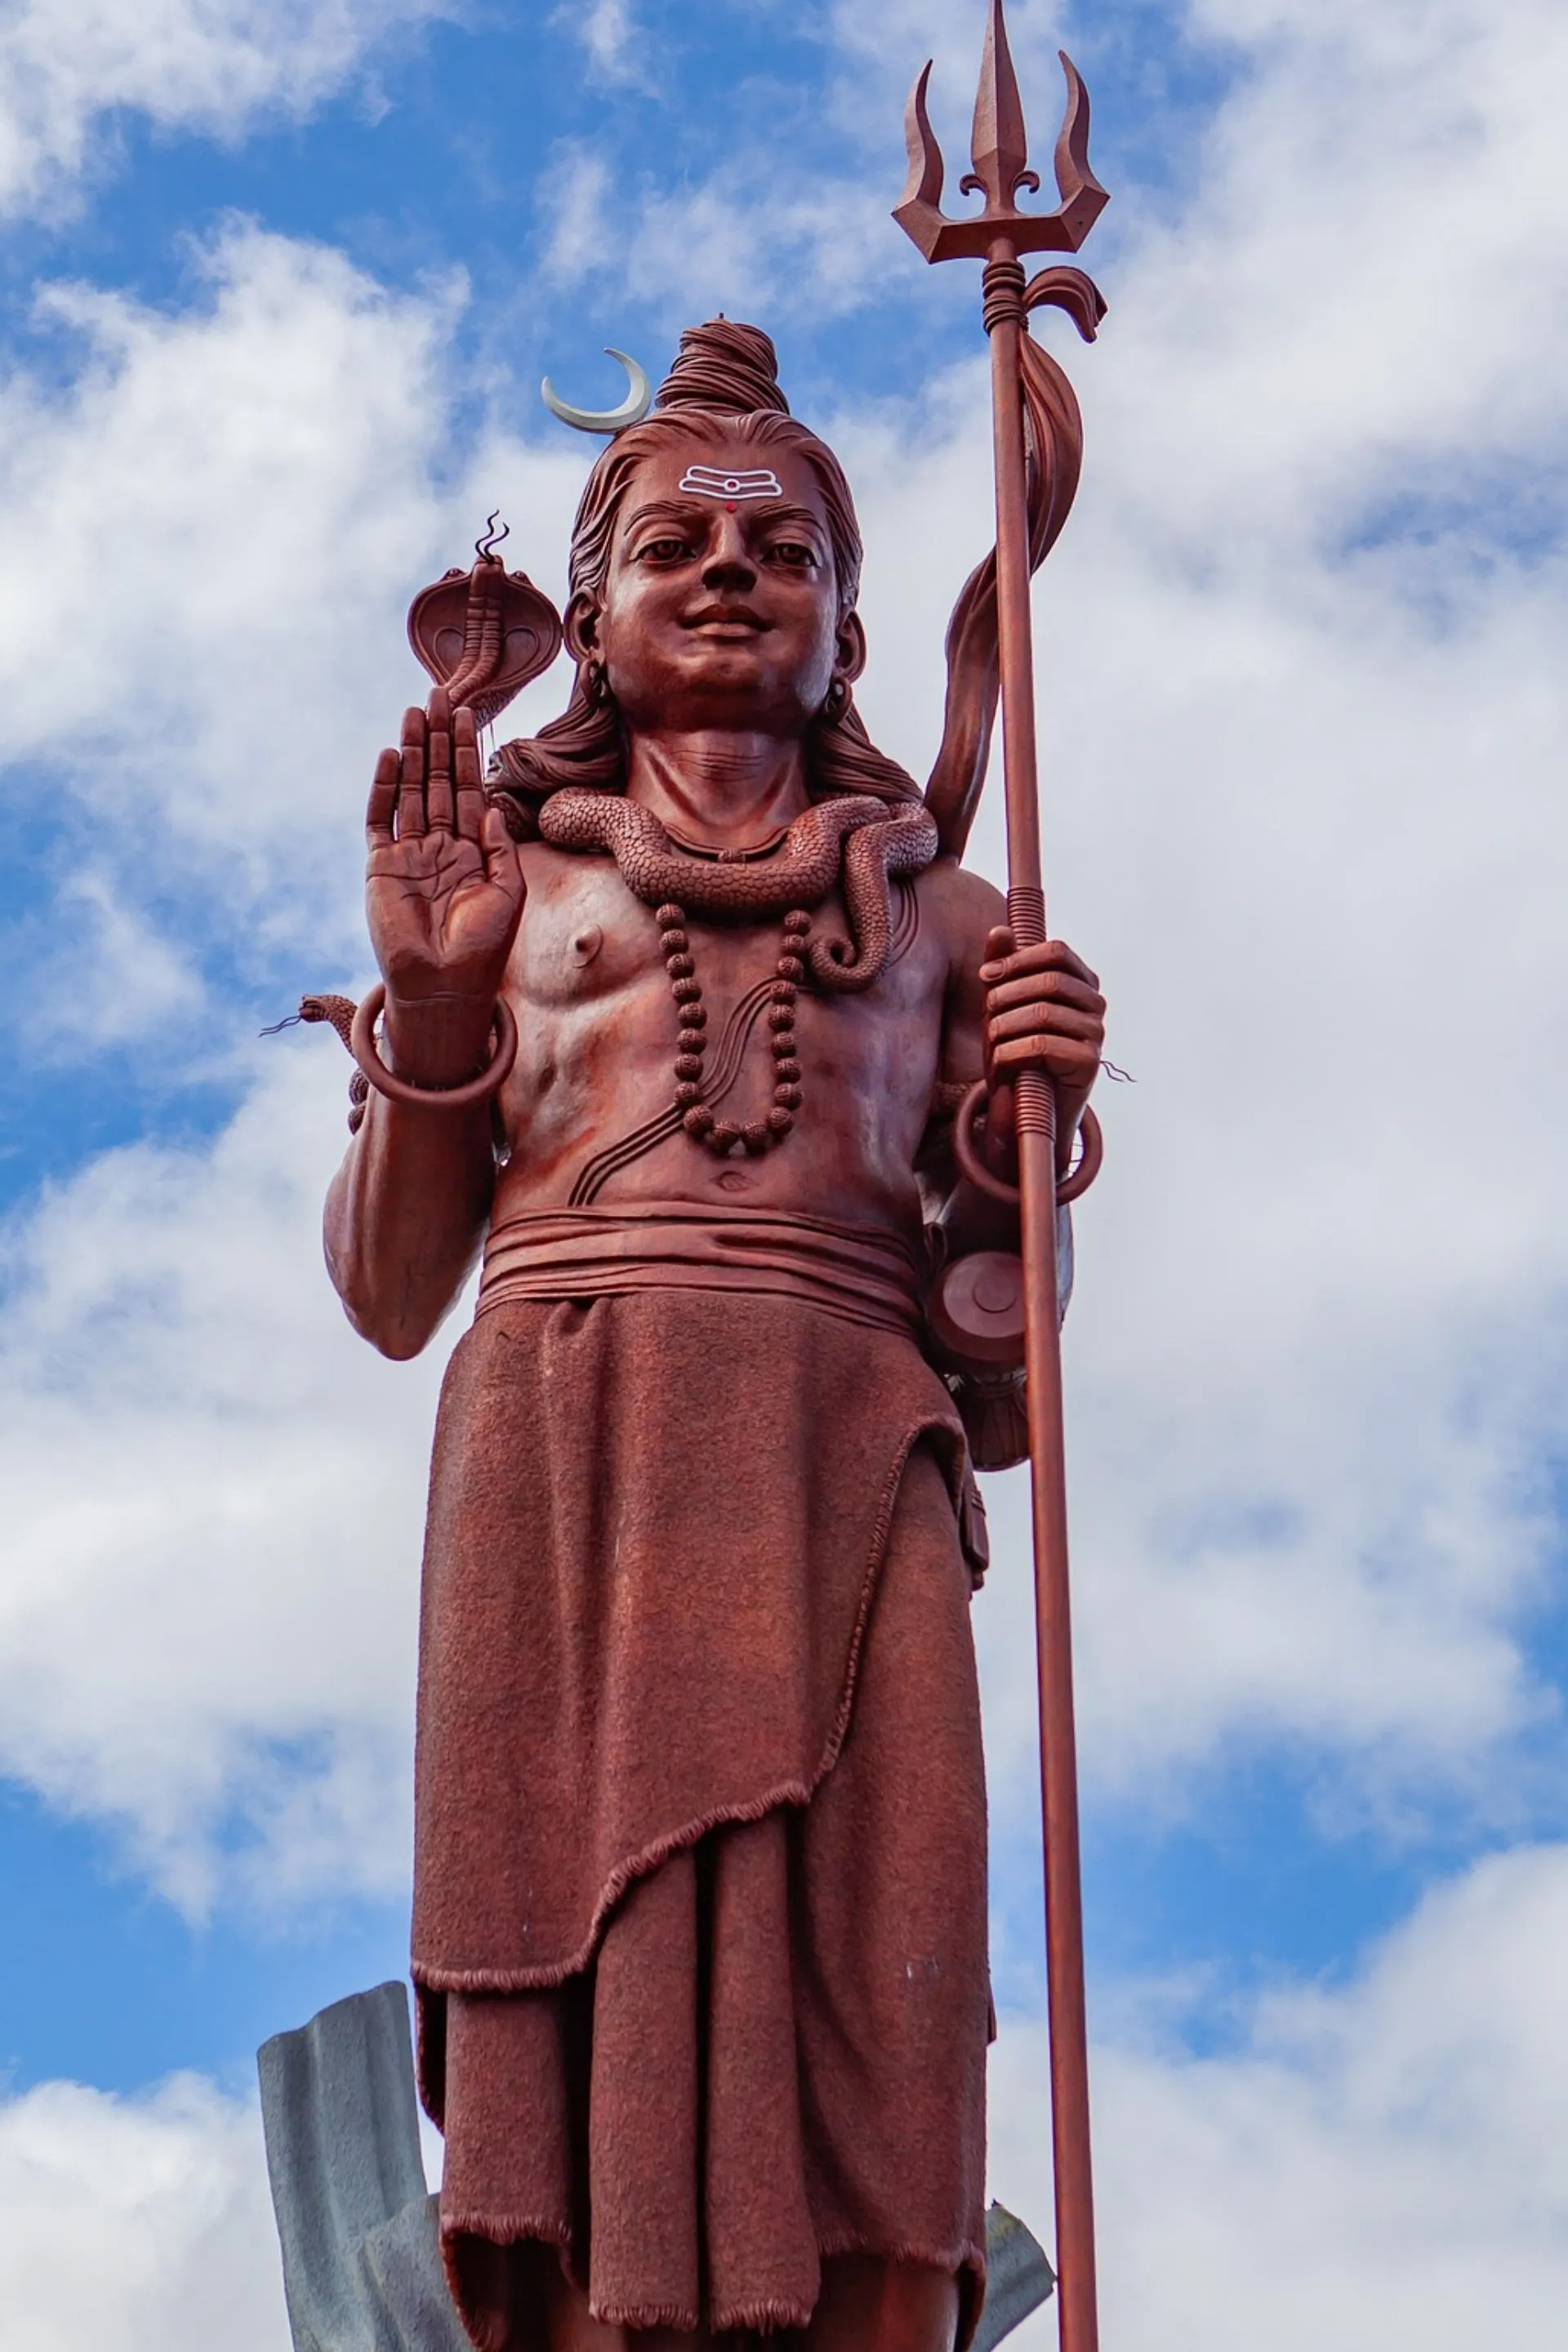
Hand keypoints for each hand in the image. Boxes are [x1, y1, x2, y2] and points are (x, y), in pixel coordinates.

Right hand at [365, 690, 524, 1085]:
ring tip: (414, 712)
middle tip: (438, 696)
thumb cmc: (484, 948)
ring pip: (409, 791)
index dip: (466, 753)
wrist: (446, 986)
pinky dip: (384, 788)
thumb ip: (501, 849)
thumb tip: (489, 806)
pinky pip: (380, 820)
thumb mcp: (508, 894)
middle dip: (438, 739)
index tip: (467, 715)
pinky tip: (390, 755)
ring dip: (412, 751)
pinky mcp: (382, 867)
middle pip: (436, 781)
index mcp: (471, 851)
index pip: (466, 790)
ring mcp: (409, 855)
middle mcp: (439, 847)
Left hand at [979, 927, 1104, 1162]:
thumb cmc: (1018, 1049)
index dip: (1017, 960)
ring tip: (992, 1044)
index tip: (985, 977)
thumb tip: (999, 931)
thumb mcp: (1005, 1006)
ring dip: (1005, 1027)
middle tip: (987, 1017)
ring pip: (1043, 1013)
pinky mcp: (1089, 1062)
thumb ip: (1003, 967)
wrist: (1031, 1106)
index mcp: (1080, 980)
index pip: (1056, 952)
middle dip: (1007, 996)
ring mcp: (1096, 1033)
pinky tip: (1001, 1063)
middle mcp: (1095, 1003)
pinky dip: (1011, 1052)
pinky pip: (1043, 1045)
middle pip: (1048, 981)